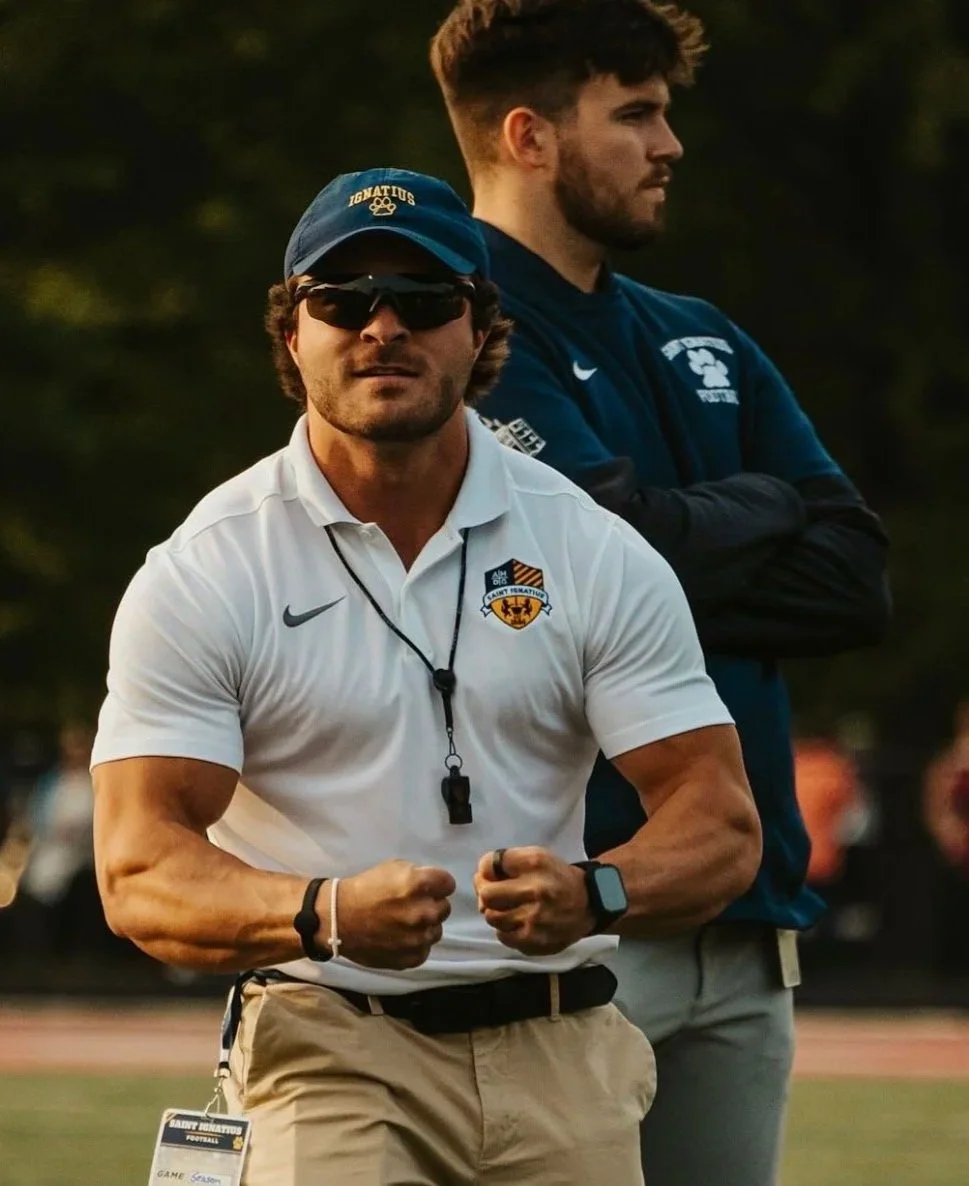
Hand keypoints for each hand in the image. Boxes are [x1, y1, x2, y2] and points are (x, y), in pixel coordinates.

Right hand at [327, 860, 455, 969]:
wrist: (339, 919)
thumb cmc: (365, 889)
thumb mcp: (393, 868)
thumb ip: (418, 876)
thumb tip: (433, 886)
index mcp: (420, 885)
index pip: (448, 884)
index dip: (438, 885)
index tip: (427, 888)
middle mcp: (424, 912)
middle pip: (444, 908)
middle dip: (431, 905)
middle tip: (412, 906)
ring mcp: (419, 938)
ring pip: (436, 930)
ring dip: (424, 926)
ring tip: (404, 924)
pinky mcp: (412, 958)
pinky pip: (424, 949)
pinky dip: (415, 945)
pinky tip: (399, 938)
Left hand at [474, 847, 593, 955]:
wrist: (588, 904)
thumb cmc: (555, 877)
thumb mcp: (536, 856)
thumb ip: (507, 862)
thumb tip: (480, 878)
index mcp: (534, 863)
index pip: (489, 865)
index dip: (485, 870)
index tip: (491, 875)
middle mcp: (535, 890)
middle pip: (486, 895)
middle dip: (484, 893)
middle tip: (492, 893)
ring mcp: (535, 919)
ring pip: (492, 918)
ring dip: (495, 912)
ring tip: (508, 908)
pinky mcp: (535, 941)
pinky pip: (503, 936)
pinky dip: (505, 930)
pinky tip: (518, 922)